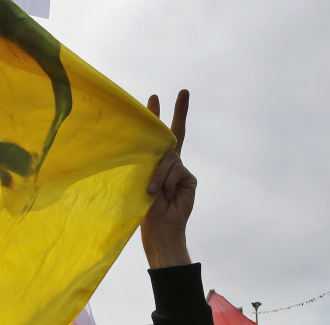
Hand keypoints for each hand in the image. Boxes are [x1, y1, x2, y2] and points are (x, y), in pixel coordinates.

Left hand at [141, 90, 193, 268]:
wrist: (159, 228)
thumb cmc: (143, 208)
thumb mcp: (140, 181)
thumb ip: (149, 164)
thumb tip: (162, 153)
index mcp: (153, 164)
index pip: (154, 138)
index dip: (155, 116)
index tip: (153, 98)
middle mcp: (169, 165)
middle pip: (175, 133)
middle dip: (179, 112)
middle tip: (184, 91)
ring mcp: (181, 171)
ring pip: (170, 158)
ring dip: (160, 175)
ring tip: (153, 192)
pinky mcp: (189, 178)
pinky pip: (178, 170)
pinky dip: (168, 181)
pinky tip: (165, 195)